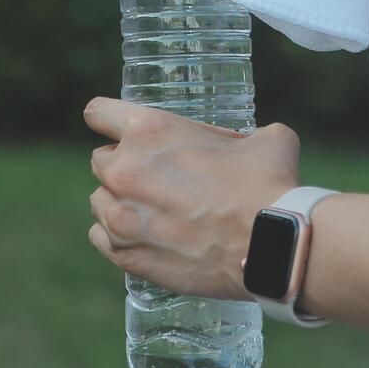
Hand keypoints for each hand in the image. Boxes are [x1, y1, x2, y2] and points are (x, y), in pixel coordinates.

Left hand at [84, 96, 301, 300]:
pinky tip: (141, 236)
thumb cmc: (266, 186)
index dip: (108, 120)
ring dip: (118, 201)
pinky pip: (100, 238)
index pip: (98, 113)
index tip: (118, 130)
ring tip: (150, 211)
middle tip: (154, 177)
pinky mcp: (127, 254)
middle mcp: (125, 170)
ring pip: (99, 200)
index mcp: (149, 131)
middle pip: (100, 159)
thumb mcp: (263, 140)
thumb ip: (244, 136)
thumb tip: (252, 144)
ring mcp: (121, 216)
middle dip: (123, 165)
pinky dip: (116, 236)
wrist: (270, 245)